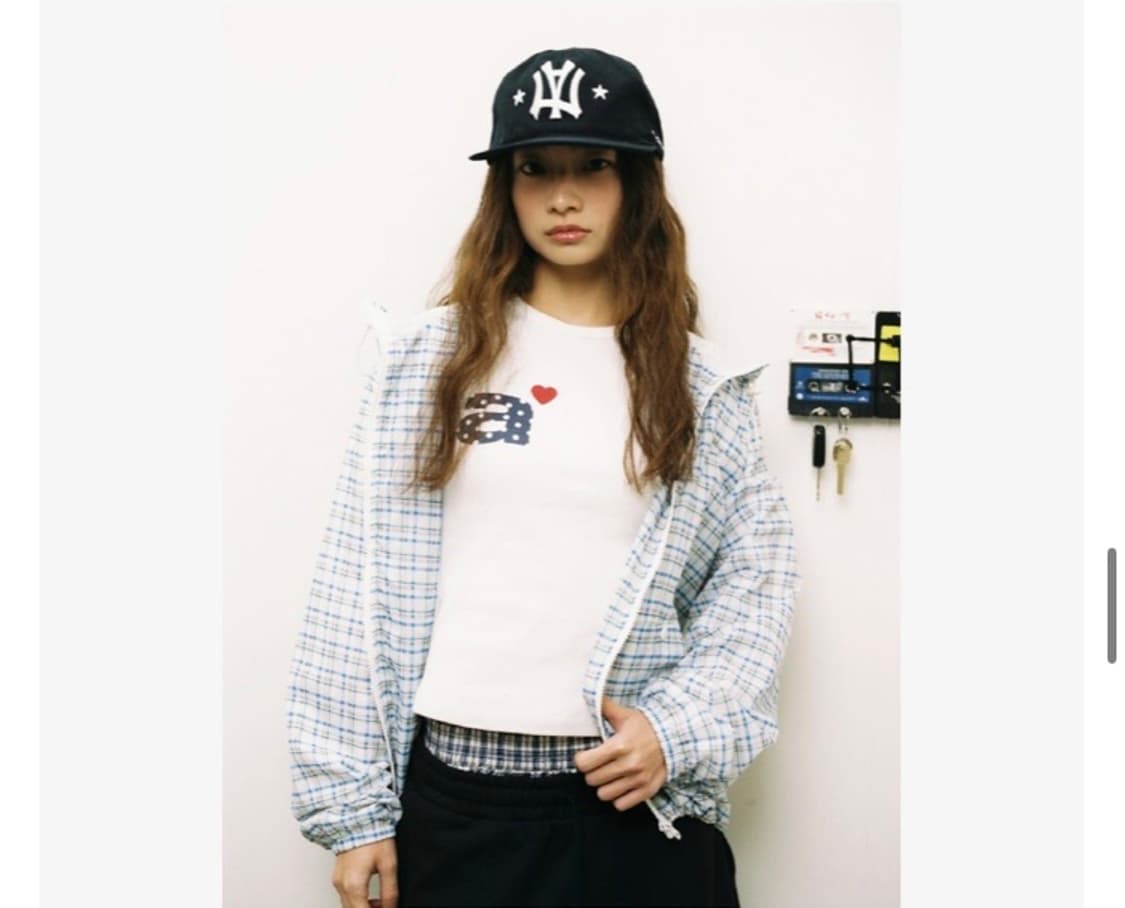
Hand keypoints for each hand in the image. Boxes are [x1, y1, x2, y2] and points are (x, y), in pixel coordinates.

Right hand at [332, 837, 397, 907]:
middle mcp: (342, 885)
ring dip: (363, 906)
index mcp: (354, 885)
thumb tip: (391, 906)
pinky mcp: (337, 876)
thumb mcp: (389, 865)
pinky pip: (345, 896)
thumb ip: (390, 890)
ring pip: (348, 905)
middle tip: (385, 905)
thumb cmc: (373, 837)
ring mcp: (337, 881)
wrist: (359, 820)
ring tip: (379, 901)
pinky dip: (356, 899)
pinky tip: (368, 894)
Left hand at [574, 696, 667, 810]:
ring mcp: (638, 780)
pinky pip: (621, 805)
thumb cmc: (646, 726)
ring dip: (604, 785)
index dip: (582, 760)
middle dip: (592, 772)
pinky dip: (618, 797)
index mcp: (619, 745)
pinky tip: (621, 785)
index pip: (585, 764)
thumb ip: (605, 707)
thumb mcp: (625, 715)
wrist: (675, 737)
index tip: (586, 756)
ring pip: (604, 794)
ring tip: (610, 775)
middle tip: (600, 765)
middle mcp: (628, 765)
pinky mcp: (647, 791)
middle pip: (592, 780)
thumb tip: (590, 694)